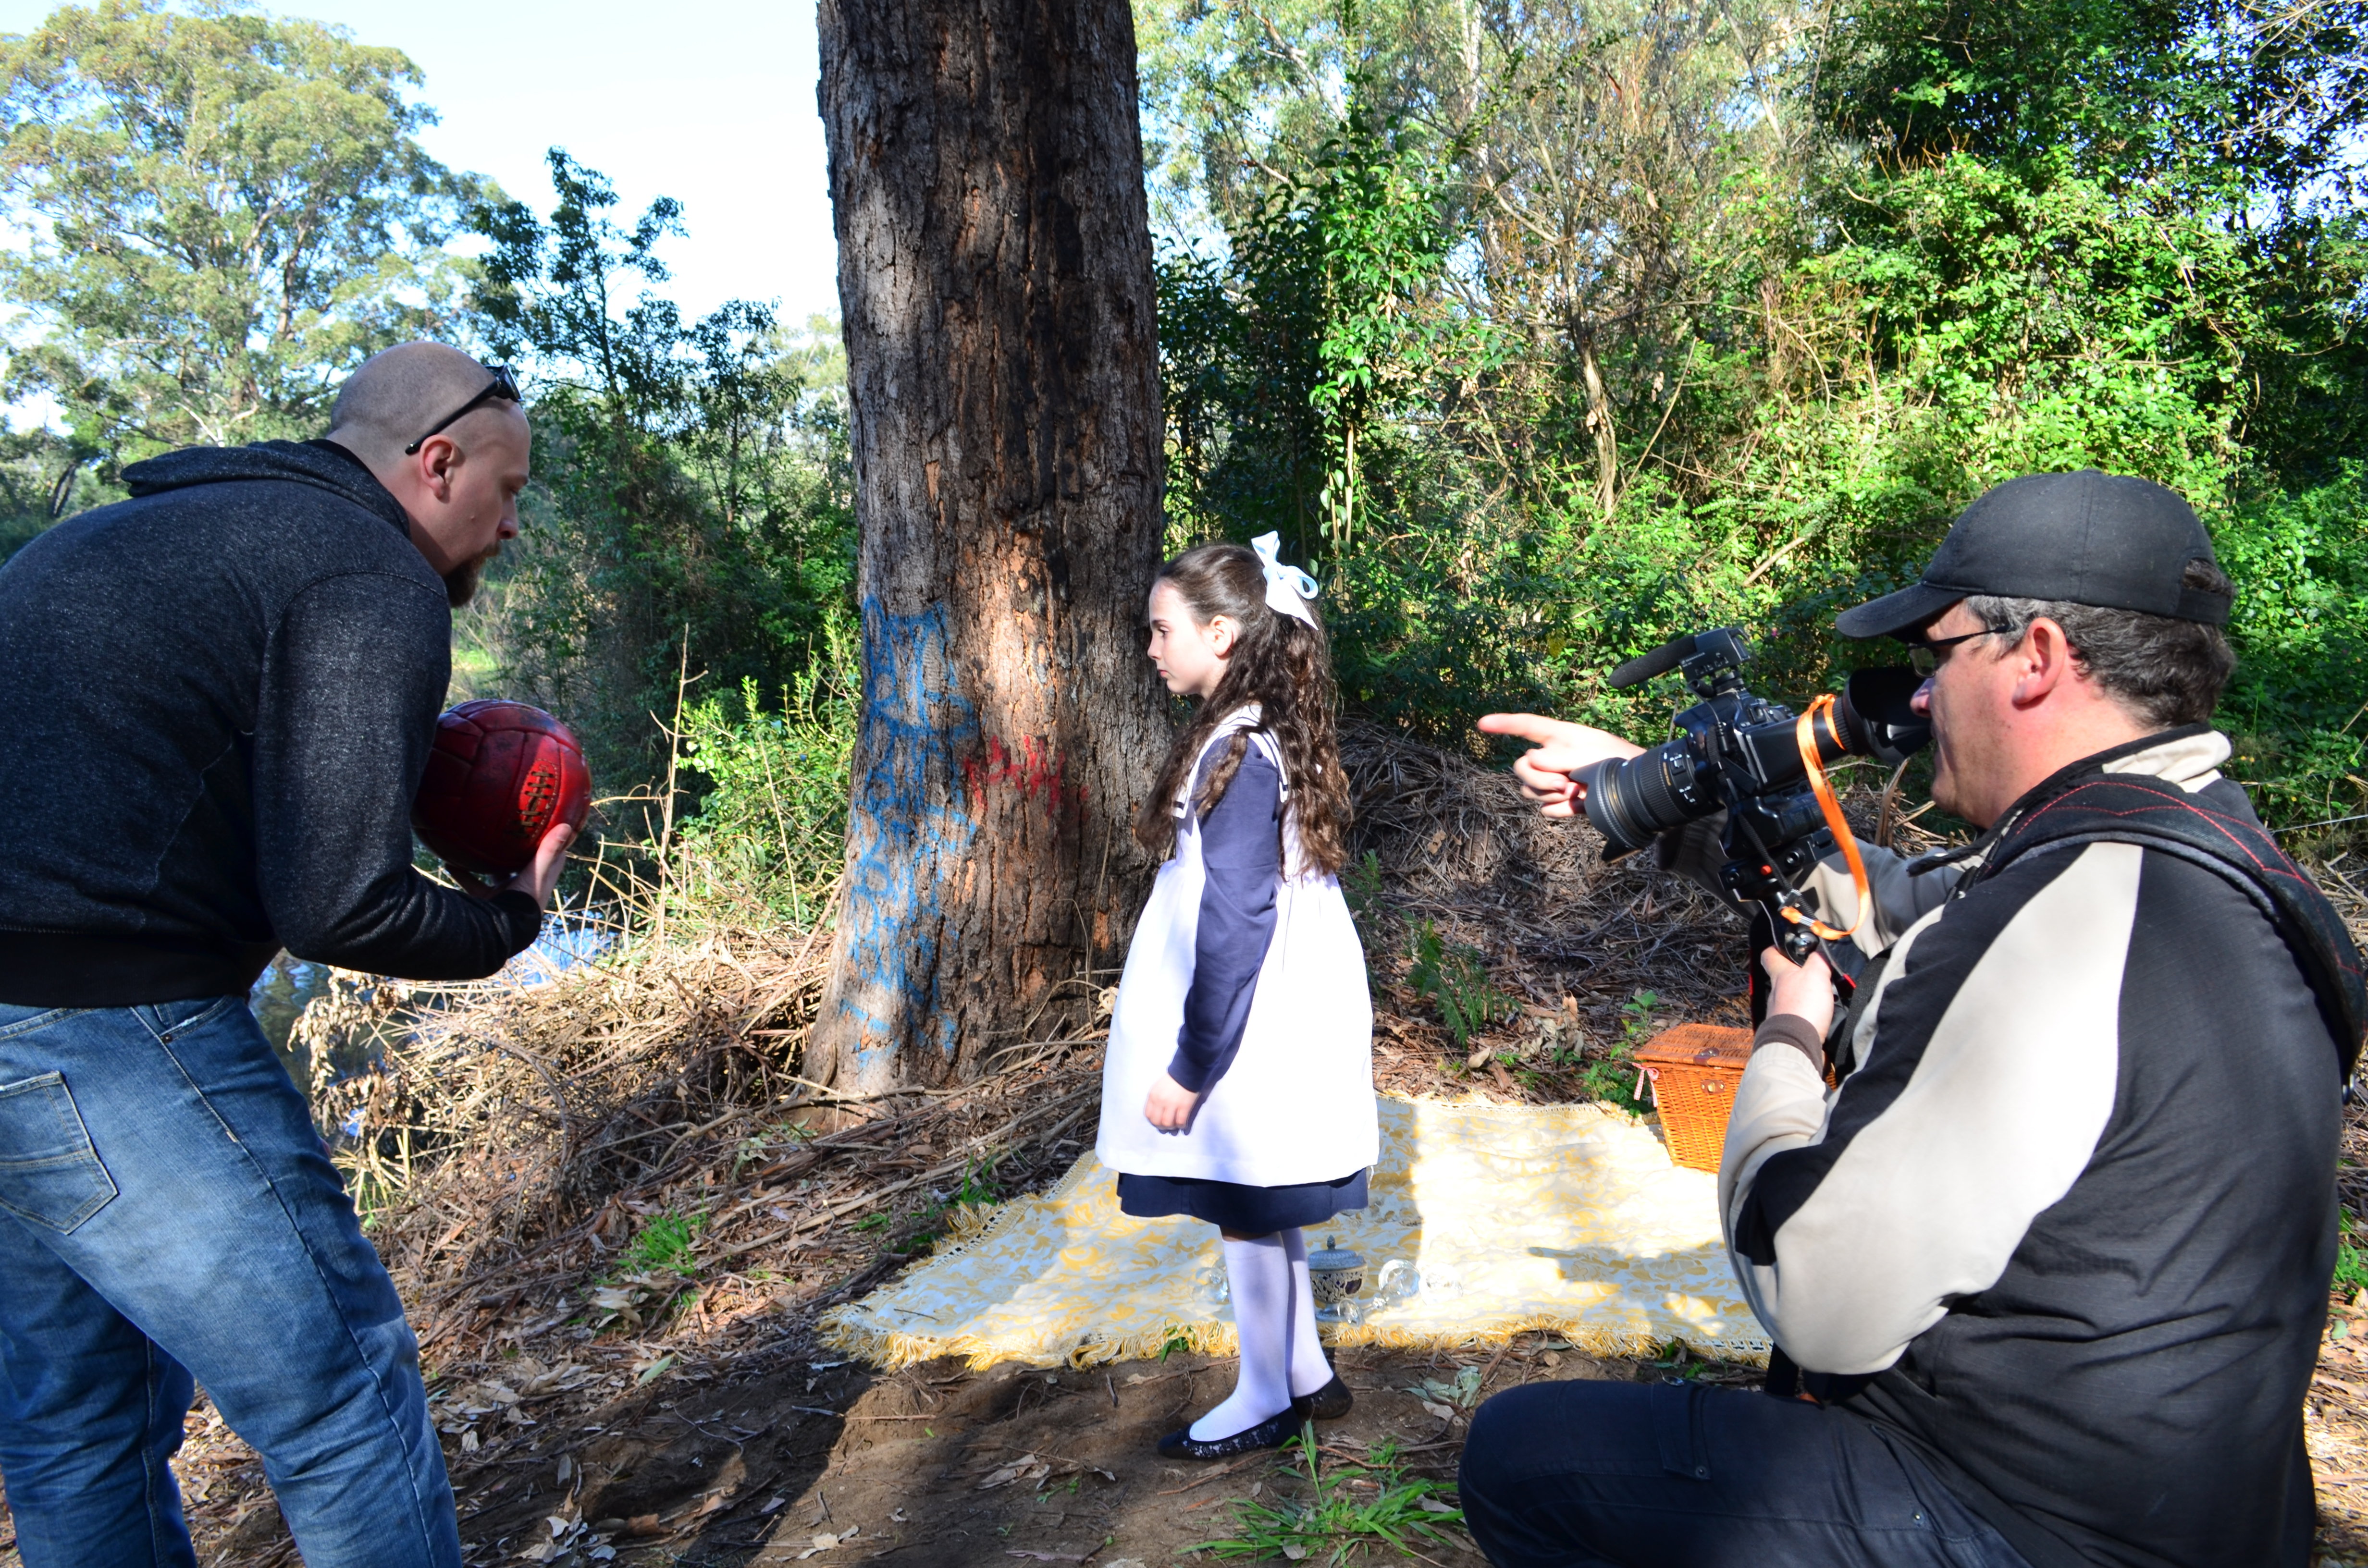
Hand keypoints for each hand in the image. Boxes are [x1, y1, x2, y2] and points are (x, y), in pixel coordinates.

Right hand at [453, 821, 576, 908]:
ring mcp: (505, 894)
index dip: (554, 842)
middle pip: (524, 864)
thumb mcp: (536, 872)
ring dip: (489, 862)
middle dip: (519, 848)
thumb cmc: (524, 901)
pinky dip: (462, 875)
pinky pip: (473, 885)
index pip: (553, 858)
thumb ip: (548, 850)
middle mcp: (524, 886)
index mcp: (540, 879)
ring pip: (497, 873)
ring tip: (480, 843)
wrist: (500, 931)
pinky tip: (450, 863)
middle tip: (510, 828)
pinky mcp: (487, 902)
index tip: (551, 822)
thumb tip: (566, 825)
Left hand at [1144, 1073, 1198, 1131]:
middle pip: (1156, 1121)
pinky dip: (1181, 1125)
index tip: (1159, 1122)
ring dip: (1172, 1127)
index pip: (1148, 1115)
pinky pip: (1181, 1121)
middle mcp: (1160, 1101)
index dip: (1153, 1121)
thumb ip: (1156, 1099)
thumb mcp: (1158, 1087)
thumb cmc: (1173, 1079)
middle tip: (1168, 1126)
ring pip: (1168, 1123)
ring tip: (1176, 1125)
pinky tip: (1183, 1123)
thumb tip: (1158, 1113)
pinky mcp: (1184, 1106)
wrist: (1187, 1070)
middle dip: (1162, 1127)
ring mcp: (1172, 1104)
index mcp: (1153, 1095)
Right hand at [1475, 713, 1646, 817]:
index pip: (1527, 726)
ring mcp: (1555, 781)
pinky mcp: (1562, 803)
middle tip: (1564, 785)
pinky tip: (1578, 807)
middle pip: (1521, 766)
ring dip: (1549, 794)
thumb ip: (1561, 756)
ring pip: (1529, 790)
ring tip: (1576, 793)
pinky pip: (1545, 810)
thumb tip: (1532, 759)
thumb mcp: (1592, 754)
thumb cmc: (1620, 762)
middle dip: (1537, 778)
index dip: (1504, 724)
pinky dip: (1559, 810)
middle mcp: (1553, 758)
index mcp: (1560, 737)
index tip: (1483, 723)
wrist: (1639, 792)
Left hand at [1761, 944, 1836, 1038]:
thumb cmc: (1802, 1007)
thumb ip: (1818, 959)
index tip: (1787, 946)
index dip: (1777, 948)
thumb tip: (1820, 950)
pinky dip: (1809, 1012)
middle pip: (1783, 977)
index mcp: (1779, 975)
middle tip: (1817, 972)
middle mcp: (1776, 992)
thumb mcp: (1815, 974)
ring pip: (1792, 996)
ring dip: (1806, 994)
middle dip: (1798, 973)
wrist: (1796, 1044)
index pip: (1769, 954)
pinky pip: (1799, 1014)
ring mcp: (1780, 1010)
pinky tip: (1821, 1013)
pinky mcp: (1789, 1026)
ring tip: (1824, 994)